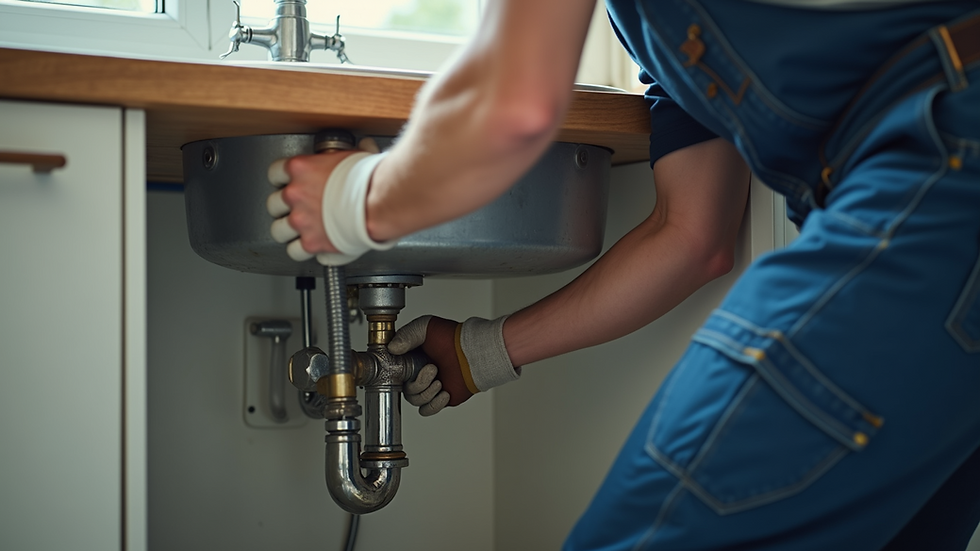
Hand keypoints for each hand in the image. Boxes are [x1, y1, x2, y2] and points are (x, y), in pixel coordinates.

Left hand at [266, 138, 393, 265]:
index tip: (289, 183)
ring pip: (278, 229)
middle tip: (299, 208)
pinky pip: (294, 251)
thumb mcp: (356, 156)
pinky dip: (301, 250)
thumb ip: (350, 156)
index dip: (282, 179)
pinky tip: (309, 245)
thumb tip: (363, 147)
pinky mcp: (311, 242)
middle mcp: (295, 195)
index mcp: (301, 169)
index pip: (275, 172)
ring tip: (301, 229)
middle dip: (284, 207)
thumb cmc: (369, 180)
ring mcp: (300, 220)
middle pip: (273, 203)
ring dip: (288, 230)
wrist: (378, 204)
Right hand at [389, 315, 519, 415]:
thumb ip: (407, 334)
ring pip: (414, 400)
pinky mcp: (439, 397)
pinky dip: (434, 404)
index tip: (404, 368)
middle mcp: (417, 372)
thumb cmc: (452, 337)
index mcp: (410, 357)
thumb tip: (392, 348)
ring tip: (440, 382)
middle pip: (404, 389)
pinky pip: (426, 410)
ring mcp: (427, 386)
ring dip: (426, 393)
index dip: (396, 372)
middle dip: (419, 383)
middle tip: (432, 369)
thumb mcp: (426, 327)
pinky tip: (445, 393)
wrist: (473, 353)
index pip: (393, 370)